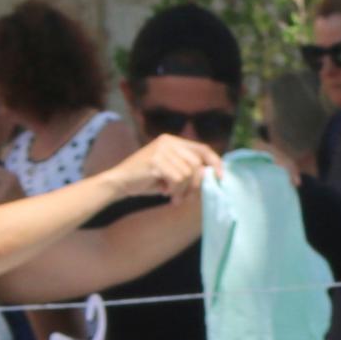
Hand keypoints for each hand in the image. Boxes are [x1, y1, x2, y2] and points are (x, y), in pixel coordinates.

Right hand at [100, 137, 218, 201]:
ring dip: (182, 190)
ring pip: (187, 174)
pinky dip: (174, 190)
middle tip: (185, 198)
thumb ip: (188, 171)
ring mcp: (161, 150)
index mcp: (172, 141)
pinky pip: (177, 178)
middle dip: (194, 185)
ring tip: (171, 195)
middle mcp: (168, 141)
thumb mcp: (171, 173)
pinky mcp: (155, 161)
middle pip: (196, 164)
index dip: (214, 162)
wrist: (119, 182)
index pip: (202, 148)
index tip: (221, 177)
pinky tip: (164, 192)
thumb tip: (209, 175)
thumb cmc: (146, 180)